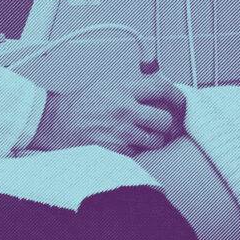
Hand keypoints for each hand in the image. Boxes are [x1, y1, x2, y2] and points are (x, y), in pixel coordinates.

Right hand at [29, 73, 185, 155]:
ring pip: (157, 141)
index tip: (181, 102)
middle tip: (162, 124)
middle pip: (165, 119)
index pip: (161, 88)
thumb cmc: (83, 105)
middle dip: (167, 123)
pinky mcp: (116, 152)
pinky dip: (139, 151)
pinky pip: (141, 154)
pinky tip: (128, 144)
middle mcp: (123, 111)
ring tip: (142, 135)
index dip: (177, 96)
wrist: (58, 123)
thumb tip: (161, 89)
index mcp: (122, 90)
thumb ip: (134, 88)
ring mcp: (120, 133)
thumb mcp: (107, 85)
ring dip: (154, 139)